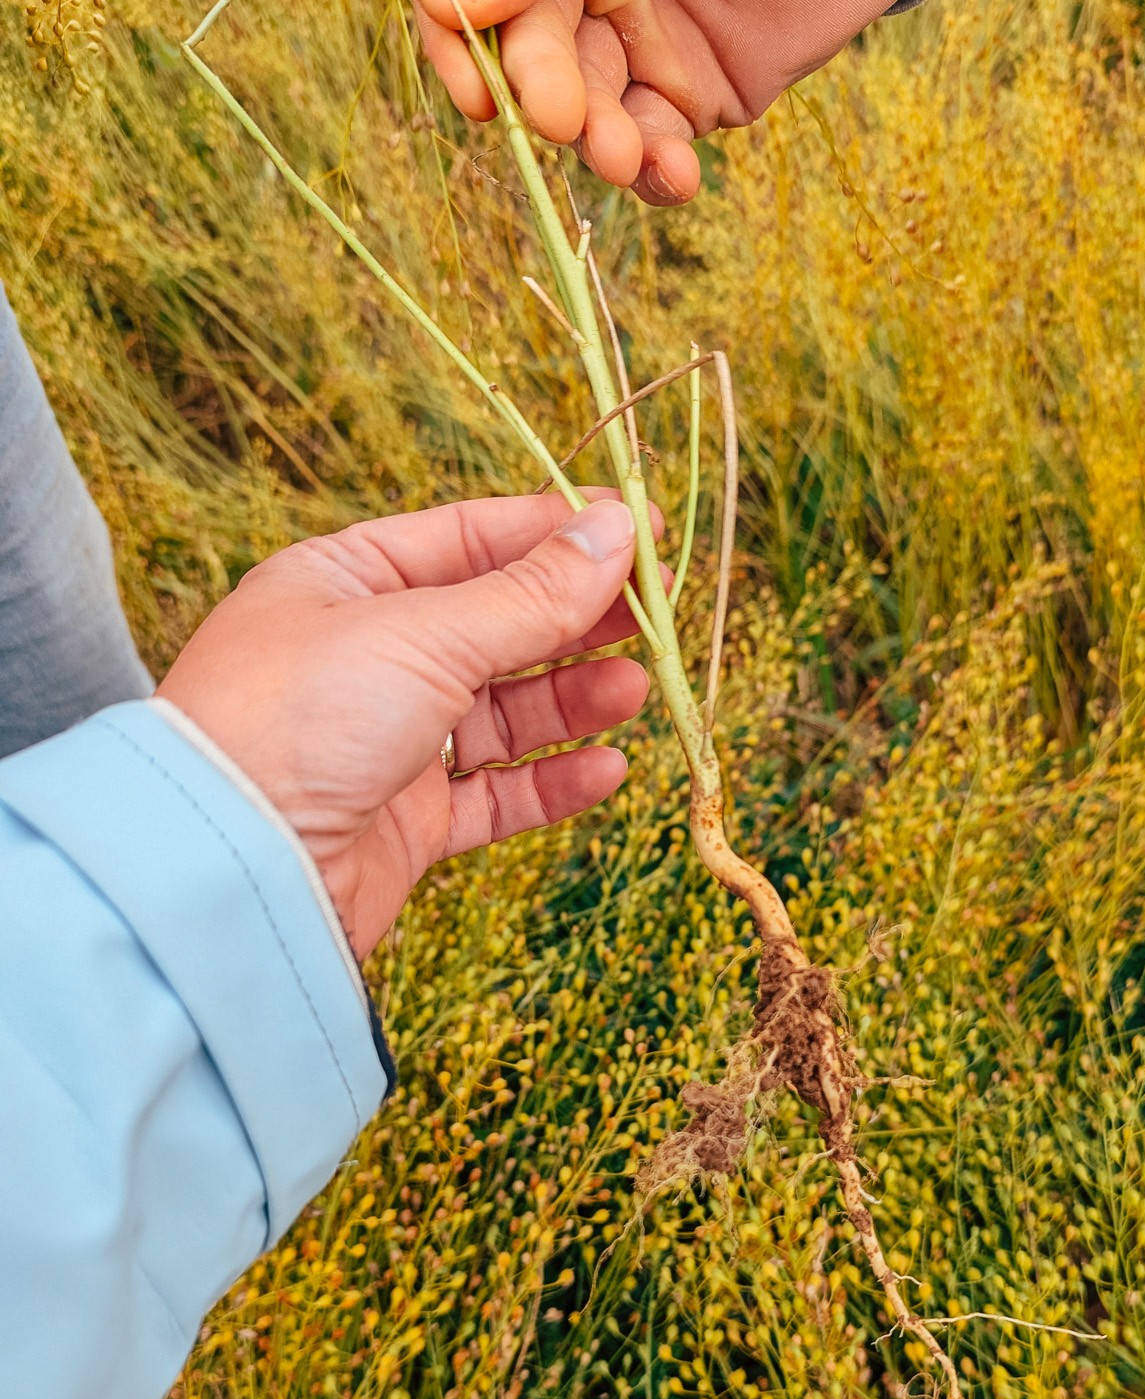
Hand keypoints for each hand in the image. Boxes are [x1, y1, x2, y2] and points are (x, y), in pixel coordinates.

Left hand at [158, 494, 649, 957]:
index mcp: (344, 582)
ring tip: (636, 690)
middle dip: (576, 619)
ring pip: (502, 712)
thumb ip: (531, 593)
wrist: (232, 869)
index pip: (470, 539)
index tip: (646, 532)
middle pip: (494, 624)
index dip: (559, 534)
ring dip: (573, 699)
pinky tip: (607, 769)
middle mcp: (363, 657)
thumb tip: (618, 528)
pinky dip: (551, 783)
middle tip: (658, 615)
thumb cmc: (299, 719)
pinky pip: (494, 795)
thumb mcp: (425, 634)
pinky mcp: (402, 823)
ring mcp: (383, 742)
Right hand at [406, 0, 941, 204]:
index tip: (472, 76)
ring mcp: (638, 38)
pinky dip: (656, 174)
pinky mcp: (697, 92)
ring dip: (595, 143)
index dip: (456, 33)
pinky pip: (656, 146)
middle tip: (562, 114)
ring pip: (587, 109)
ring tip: (621, 154)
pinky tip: (672, 175)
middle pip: (525, 51)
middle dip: (538, 91)